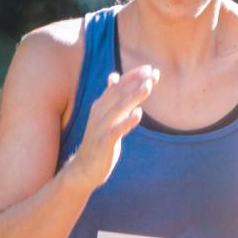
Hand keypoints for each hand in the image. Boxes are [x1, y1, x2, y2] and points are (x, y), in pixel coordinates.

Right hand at [63, 64, 156, 194]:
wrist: (83, 169)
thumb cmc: (97, 142)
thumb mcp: (104, 117)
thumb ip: (111, 99)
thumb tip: (114, 76)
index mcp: (100, 106)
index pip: (117, 86)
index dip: (132, 76)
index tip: (149, 68)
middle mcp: (99, 113)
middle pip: (120, 94)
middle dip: (137, 82)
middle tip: (153, 72)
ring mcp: (101, 127)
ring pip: (119, 108)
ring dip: (134, 96)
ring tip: (148, 86)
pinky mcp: (104, 142)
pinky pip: (116, 130)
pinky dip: (127, 121)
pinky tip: (138, 114)